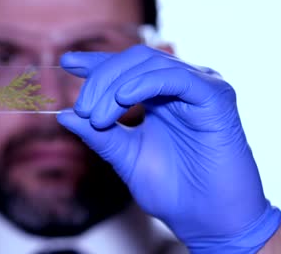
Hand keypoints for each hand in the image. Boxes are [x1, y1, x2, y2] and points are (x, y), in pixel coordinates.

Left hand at [57, 45, 280, 252]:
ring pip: (150, 64)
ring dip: (114, 86)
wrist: (206, 220)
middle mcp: (180, 86)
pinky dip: (144, 83)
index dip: (97, 62)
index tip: (67, 62)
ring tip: (96, 117)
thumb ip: (98, 134)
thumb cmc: (172, 190)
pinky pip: (176, 77)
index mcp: (160, 97)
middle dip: (100, 79)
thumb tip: (64, 115)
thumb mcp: (125, 156)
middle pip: (133, 60)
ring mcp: (199, 88)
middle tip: (82, 109)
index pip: (126, 68)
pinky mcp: (216, 97)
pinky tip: (122, 99)